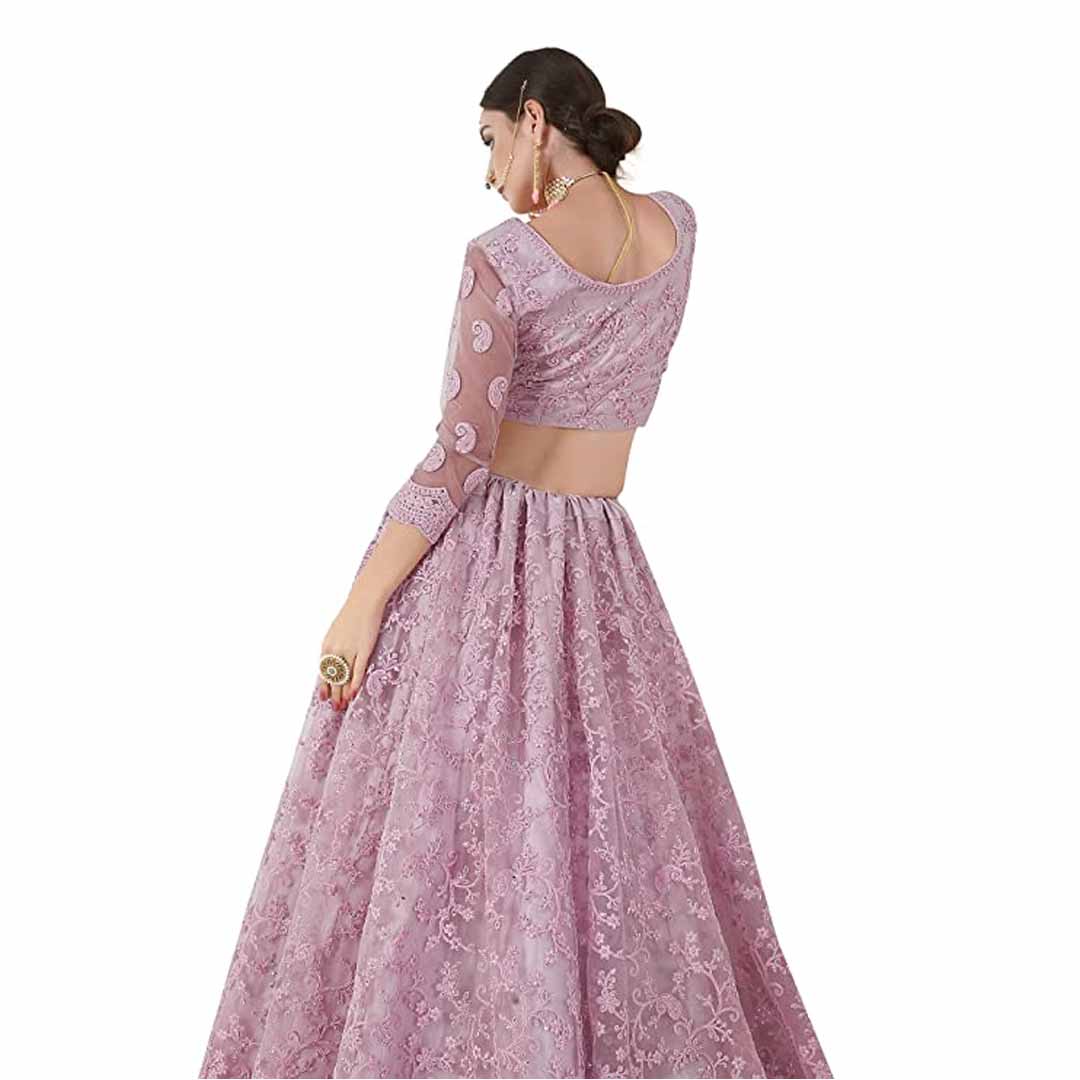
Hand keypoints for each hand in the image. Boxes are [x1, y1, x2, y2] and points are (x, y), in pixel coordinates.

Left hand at [317, 593, 384, 710]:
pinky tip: (354, 693)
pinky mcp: (363, 649)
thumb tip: (334, 660)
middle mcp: (335, 650)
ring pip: (344, 677)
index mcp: (326, 645)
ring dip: (343, 692)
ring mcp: (349, 650)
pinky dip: (355, 683)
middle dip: (333, 693)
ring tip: (343, 704)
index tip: (323, 697)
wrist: (364, 600)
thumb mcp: (336, 631)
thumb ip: (334, 646)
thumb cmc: (352, 614)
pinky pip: (357, 670)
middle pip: (333, 677)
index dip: (324, 685)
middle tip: (335, 707)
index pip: (323, 671)